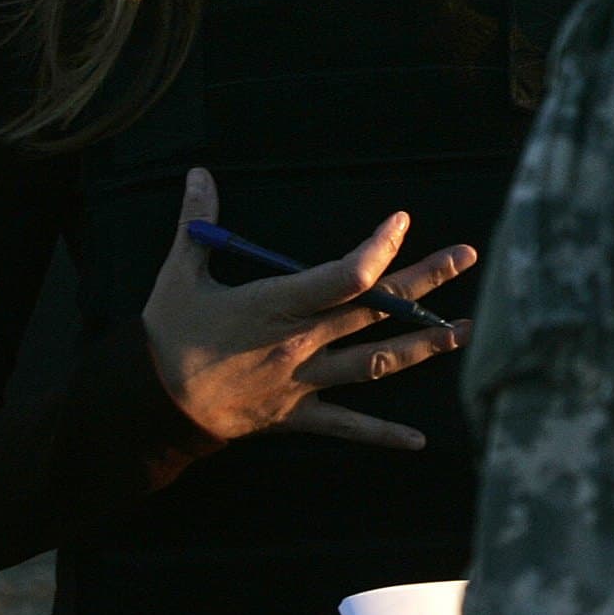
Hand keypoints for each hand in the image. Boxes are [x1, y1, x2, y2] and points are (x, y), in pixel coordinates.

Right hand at [141, 168, 478, 451]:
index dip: (379, 248)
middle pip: (375, 310)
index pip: (345, 276)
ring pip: (375, 363)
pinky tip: (419, 441)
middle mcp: (302, 342)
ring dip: (423, 347)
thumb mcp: (179, 274)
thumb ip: (196, 222)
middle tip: (466, 256)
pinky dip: (383, 434)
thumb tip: (198, 173)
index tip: (402, 220)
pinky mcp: (297, 414)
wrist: (147, 407)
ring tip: (465, 330)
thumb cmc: (166, 336)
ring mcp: (304, 381)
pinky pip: (347, 425)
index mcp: (278, 304)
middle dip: (425, 282)